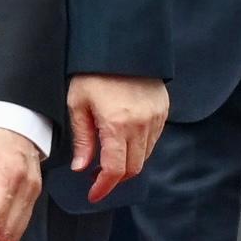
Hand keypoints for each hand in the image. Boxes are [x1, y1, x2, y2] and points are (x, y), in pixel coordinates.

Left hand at [65, 75, 168, 201]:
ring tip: (108, 159)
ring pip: (145, 156)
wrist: (120, 45)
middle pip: (133, 168)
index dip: (104, 187)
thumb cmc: (93, 72)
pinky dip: (139, 148)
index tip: (94, 194)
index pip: (115, 170)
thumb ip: (82, 140)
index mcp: (117, 125)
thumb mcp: (78, 104)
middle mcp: (141, 125)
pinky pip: (153, 140)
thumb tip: (82, 167)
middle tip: (98, 180)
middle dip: (116, 179)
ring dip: (128, 164)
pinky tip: (123, 141)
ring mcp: (156, 118)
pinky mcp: (163, 111)